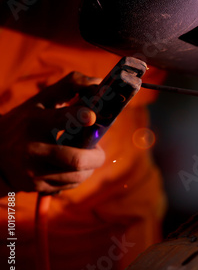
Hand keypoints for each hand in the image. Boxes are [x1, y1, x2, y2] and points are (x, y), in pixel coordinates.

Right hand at [0, 72, 105, 195]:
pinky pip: (70, 184)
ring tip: (86, 158)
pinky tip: (71, 168)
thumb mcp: (41, 101)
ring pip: (78, 175)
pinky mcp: (36, 186)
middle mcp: (33, 147)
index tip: (92, 116)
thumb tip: (99, 83)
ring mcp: (34, 170)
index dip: (78, 117)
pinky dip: (78, 176)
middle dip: (96, 156)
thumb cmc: (26, 122)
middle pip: (76, 159)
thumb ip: (70, 87)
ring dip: (90, 167)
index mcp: (36, 121)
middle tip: (98, 151)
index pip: (59, 118)